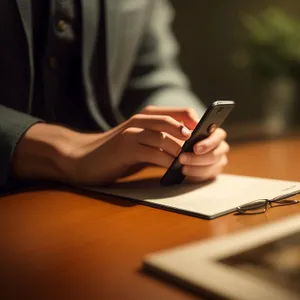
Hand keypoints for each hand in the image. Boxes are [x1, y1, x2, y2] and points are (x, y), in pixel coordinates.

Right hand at [68, 107, 196, 184]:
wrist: (84, 158)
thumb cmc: (116, 153)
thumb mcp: (141, 144)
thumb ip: (160, 142)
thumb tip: (187, 149)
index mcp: (147, 116)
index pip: (180, 113)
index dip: (195, 123)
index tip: (206, 137)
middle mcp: (140, 120)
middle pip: (175, 121)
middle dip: (192, 137)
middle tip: (203, 152)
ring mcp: (132, 132)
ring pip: (165, 135)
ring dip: (181, 150)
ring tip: (191, 162)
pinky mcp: (125, 148)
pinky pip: (153, 152)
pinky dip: (167, 162)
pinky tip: (174, 170)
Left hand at [178, 128, 228, 182]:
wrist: (183, 150)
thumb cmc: (186, 137)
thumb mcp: (186, 129)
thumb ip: (188, 128)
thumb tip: (185, 132)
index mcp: (217, 134)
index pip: (218, 136)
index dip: (207, 143)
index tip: (195, 148)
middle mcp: (221, 148)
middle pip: (214, 155)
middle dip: (197, 158)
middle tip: (182, 158)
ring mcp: (219, 162)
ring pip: (211, 168)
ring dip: (195, 169)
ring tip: (182, 168)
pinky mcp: (213, 173)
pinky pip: (206, 177)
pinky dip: (195, 176)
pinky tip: (185, 174)